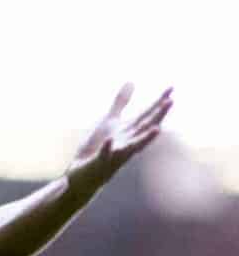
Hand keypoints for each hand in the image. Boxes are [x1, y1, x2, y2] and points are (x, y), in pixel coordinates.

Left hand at [65, 83, 173, 199]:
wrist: (84, 174)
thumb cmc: (99, 147)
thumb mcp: (110, 121)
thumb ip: (120, 103)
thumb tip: (131, 82)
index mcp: (129, 131)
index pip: (147, 114)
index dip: (158, 101)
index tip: (171, 87)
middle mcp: (127, 142)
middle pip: (145, 128)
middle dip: (157, 116)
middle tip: (171, 101)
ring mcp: (115, 154)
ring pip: (133, 146)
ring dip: (145, 138)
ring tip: (158, 128)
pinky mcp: (100, 162)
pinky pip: (104, 155)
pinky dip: (108, 149)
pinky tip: (109, 141)